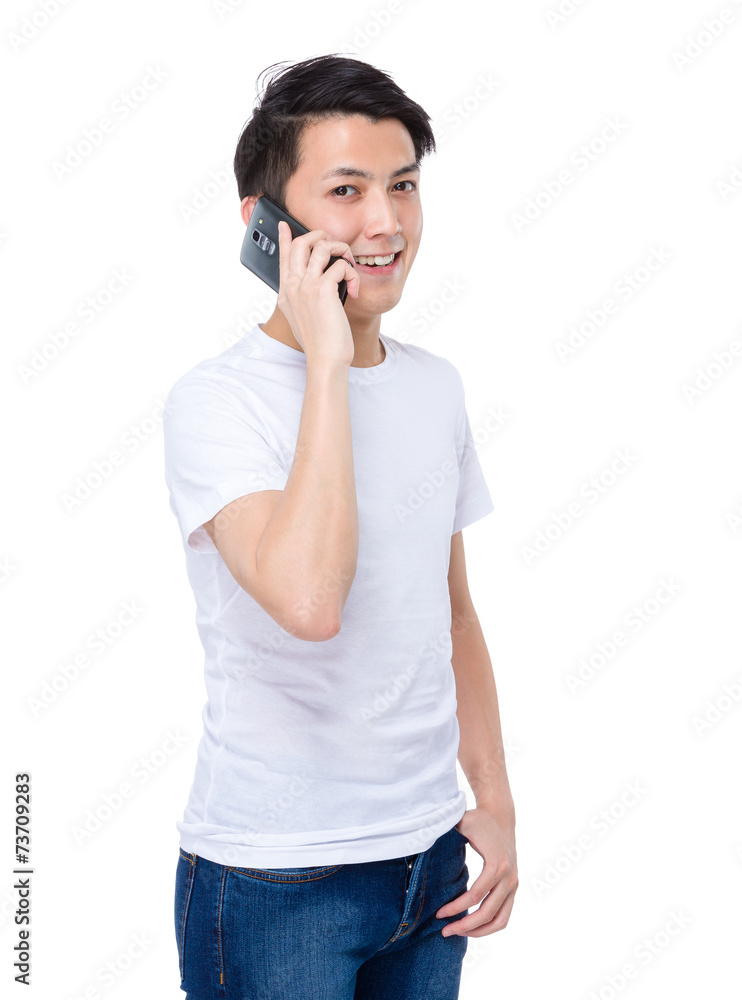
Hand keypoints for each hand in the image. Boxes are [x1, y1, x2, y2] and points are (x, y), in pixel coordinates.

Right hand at [276, 220, 359, 367]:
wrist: (325, 359)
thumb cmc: (320, 344)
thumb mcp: (303, 319)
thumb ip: (303, 299)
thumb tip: (317, 285)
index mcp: (286, 293)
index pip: (283, 258)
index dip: (285, 239)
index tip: (285, 225)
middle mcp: (292, 286)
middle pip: (301, 243)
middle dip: (321, 237)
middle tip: (335, 246)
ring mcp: (305, 286)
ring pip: (322, 246)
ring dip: (342, 251)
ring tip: (349, 268)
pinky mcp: (322, 289)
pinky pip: (341, 265)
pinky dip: (352, 274)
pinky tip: (354, 290)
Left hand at [436, 805, 517, 937]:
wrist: (501, 817)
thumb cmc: (478, 820)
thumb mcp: (462, 822)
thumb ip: (445, 831)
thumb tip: (419, 840)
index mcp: (497, 863)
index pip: (475, 894)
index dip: (456, 907)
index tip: (438, 914)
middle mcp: (509, 877)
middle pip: (487, 912)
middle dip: (465, 926)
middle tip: (444, 931)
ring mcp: (513, 884)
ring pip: (499, 921)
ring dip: (478, 932)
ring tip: (457, 932)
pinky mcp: (513, 888)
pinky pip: (504, 916)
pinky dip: (489, 926)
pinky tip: (470, 927)